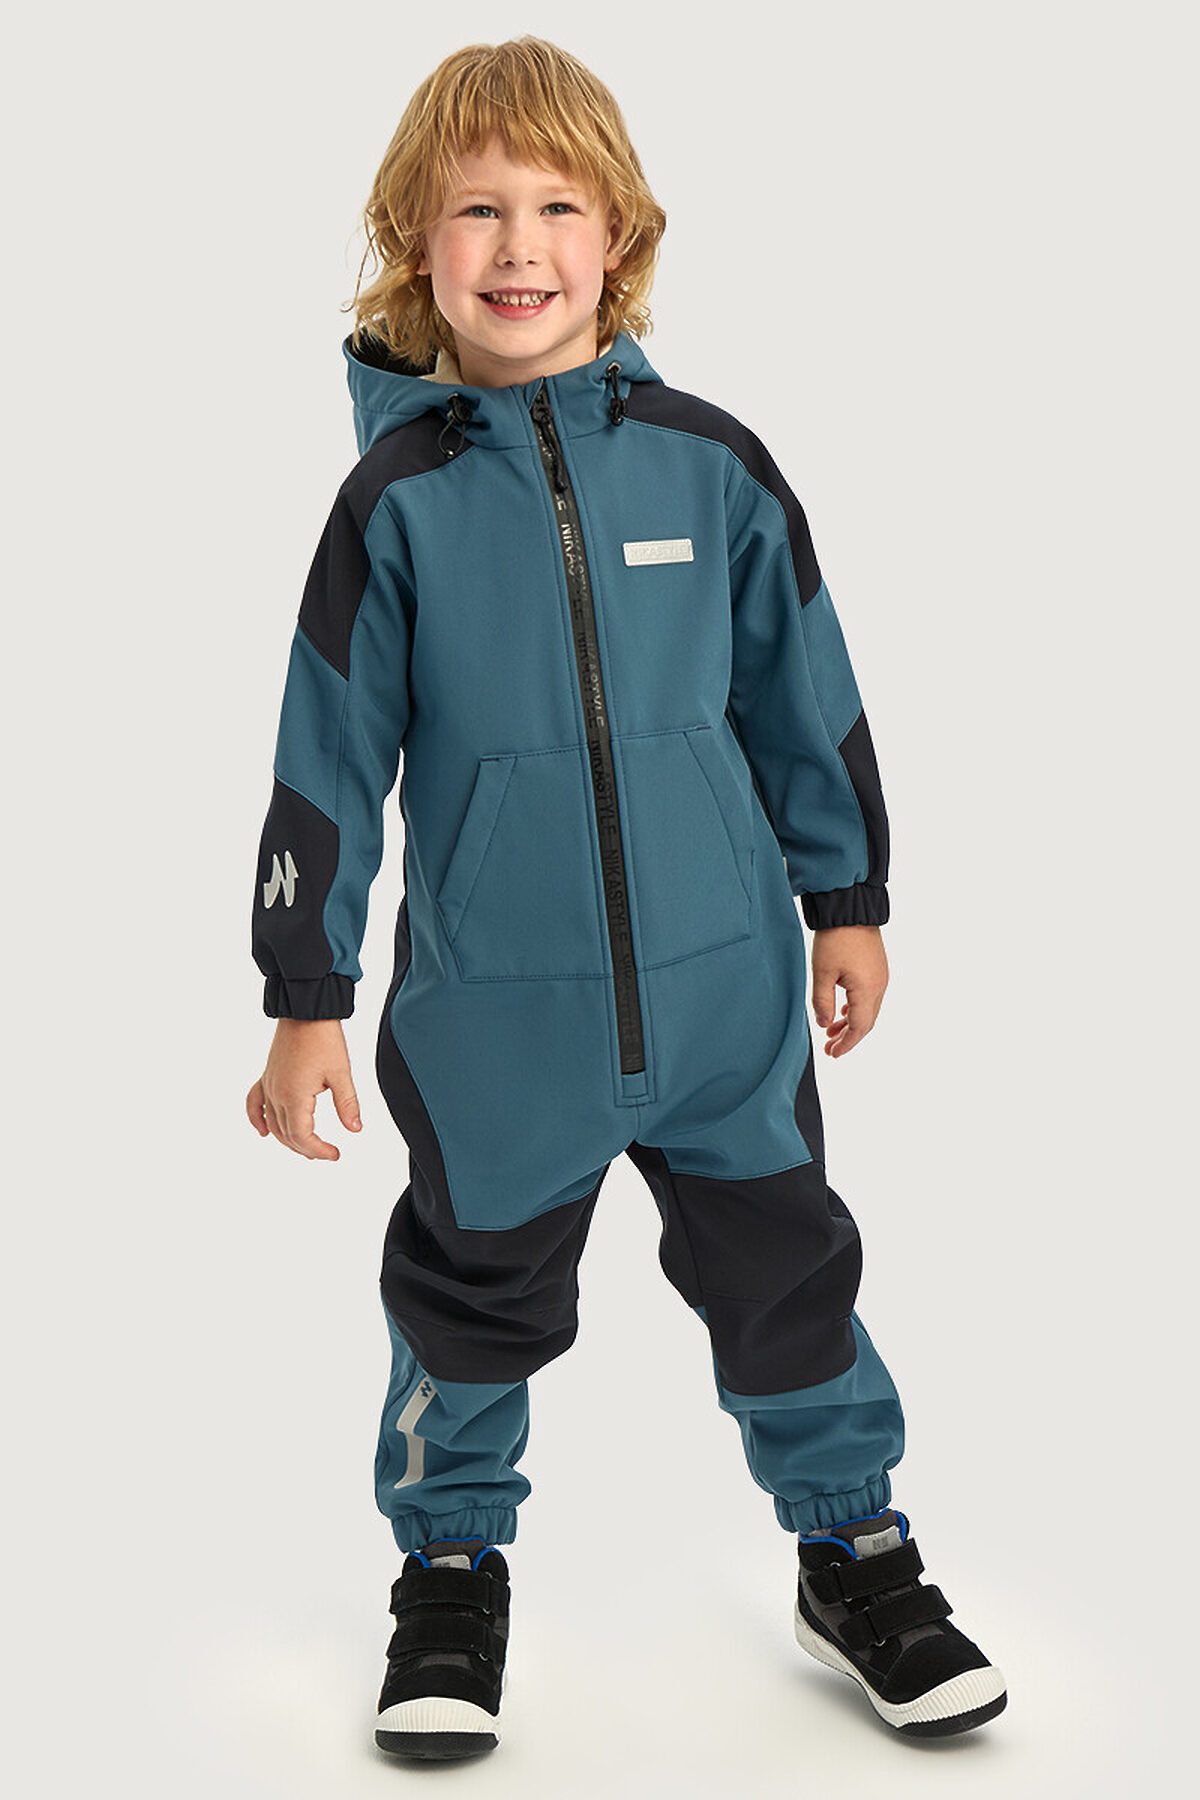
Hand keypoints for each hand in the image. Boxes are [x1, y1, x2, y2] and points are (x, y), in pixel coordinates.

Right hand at [245, 1018, 362, 1158]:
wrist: (305, 1010)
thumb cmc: (323, 1038)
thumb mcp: (341, 1073)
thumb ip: (347, 1104)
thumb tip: (355, 1129)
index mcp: (294, 1096)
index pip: (302, 1136)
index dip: (318, 1150)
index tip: (335, 1154)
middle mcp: (277, 1093)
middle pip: (286, 1134)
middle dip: (305, 1148)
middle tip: (326, 1153)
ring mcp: (269, 1085)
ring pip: (272, 1123)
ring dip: (287, 1139)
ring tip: (306, 1147)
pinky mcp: (267, 1076)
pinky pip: (255, 1103)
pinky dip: (257, 1119)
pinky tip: (263, 1131)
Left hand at [810, 925, 888, 1057]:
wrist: (850, 908)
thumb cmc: (835, 938)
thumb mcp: (822, 973)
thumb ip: (822, 1002)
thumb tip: (824, 1024)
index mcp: (867, 990)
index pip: (859, 1028)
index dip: (846, 1044)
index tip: (832, 1053)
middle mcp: (879, 986)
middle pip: (866, 1022)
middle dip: (848, 1037)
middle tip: (830, 1048)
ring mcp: (881, 976)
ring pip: (868, 1010)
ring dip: (851, 1023)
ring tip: (831, 1031)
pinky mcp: (877, 968)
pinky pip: (870, 997)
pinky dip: (856, 1009)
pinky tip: (842, 1011)